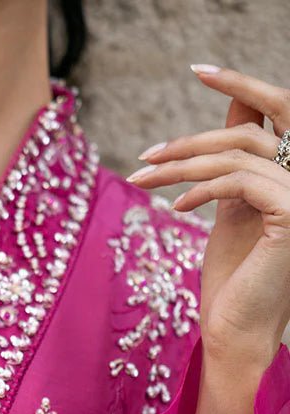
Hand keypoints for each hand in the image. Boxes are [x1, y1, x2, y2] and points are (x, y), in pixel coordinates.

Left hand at [126, 64, 289, 413]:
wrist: (235, 334)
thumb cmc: (231, 281)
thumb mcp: (230, 211)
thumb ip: (232, 165)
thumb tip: (231, 114)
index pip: (276, 112)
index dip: (241, 86)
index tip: (200, 70)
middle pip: (248, 134)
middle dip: (191, 140)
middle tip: (146, 156)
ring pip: (238, 155)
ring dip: (182, 166)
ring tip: (144, 181)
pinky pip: (239, 182)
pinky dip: (201, 189)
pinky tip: (175, 208)